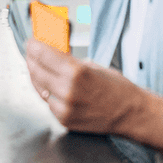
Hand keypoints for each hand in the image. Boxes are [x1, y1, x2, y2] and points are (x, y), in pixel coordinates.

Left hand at [25, 38, 147, 134]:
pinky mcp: (64, 120)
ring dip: (35, 74)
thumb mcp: (92, 65)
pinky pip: (47, 102)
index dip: (34, 45)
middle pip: (36, 69)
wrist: (131, 114)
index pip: (43, 54)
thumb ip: (68, 61)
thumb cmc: (117, 89)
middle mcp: (67, 91)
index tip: (31, 41)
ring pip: (38, 87)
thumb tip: (51, 53)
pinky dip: (45, 92)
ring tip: (36, 66)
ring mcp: (64, 108)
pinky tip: (48, 84)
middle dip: (31, 58)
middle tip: (31, 51)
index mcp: (76, 72)